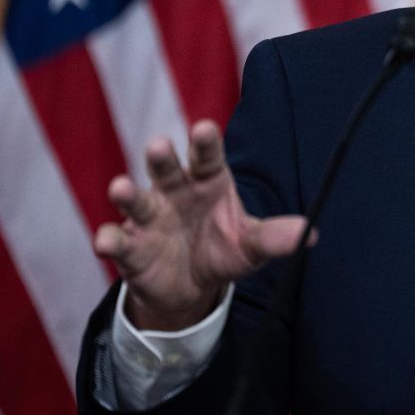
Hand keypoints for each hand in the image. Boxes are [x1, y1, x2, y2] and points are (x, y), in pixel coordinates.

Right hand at [92, 119, 308, 330]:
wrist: (192, 286)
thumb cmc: (224, 249)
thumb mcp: (252, 245)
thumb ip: (274, 237)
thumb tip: (309, 234)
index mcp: (208, 182)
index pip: (207, 157)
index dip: (204, 143)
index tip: (203, 128)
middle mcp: (175, 192)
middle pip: (167, 169)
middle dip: (161, 158)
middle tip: (159, 145)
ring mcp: (149, 218)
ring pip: (136, 201)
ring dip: (127, 194)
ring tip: (120, 187)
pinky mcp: (131, 248)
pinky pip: (117, 242)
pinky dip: (109, 241)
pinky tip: (105, 242)